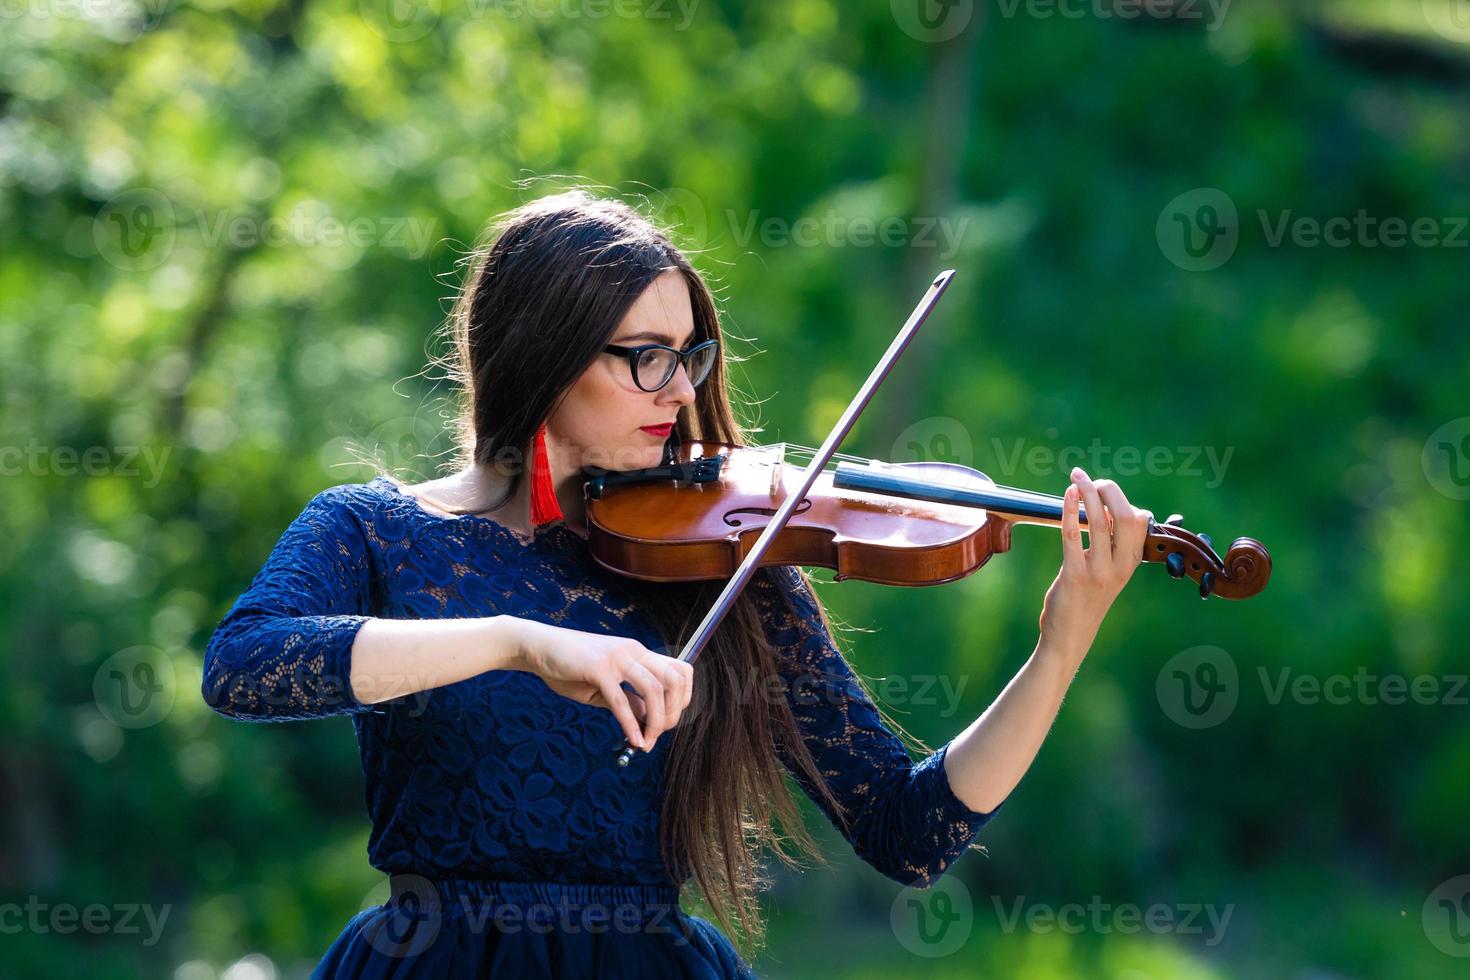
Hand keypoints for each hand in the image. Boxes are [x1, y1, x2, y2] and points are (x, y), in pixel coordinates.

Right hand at [511, 619, 693, 752]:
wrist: (539, 647)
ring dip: (656, 721)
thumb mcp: (606, 685)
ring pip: (654, 690)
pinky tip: (632, 740)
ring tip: (646, 741)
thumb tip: (649, 722)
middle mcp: (633, 651)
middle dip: (672, 712)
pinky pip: (621, 700)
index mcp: (639, 653)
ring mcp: (617, 658)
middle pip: (674, 680)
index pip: (680, 671)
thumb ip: (629, 700)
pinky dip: (631, 724)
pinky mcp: (598, 668)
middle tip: (658, 734)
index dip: (683, 699)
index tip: (669, 720)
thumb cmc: (570, 667)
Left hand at [1037, 467, 1152, 662]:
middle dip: (1109, 490)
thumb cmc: (1085, 600)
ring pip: (1099, 522)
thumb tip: (1104, 510)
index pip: (1139, 521)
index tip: (1102, 489)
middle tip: (1089, 479)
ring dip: (1088, 494)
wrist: (1069, 637)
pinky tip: (1066, 495)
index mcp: (1130, 563)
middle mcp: (1120, 567)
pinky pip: (1072, 536)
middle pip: (1125, 517)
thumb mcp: (1107, 572)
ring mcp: (1099, 572)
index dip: (1122, 499)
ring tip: (1076, 477)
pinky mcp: (1075, 576)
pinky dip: (1068, 510)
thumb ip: (1109, 546)